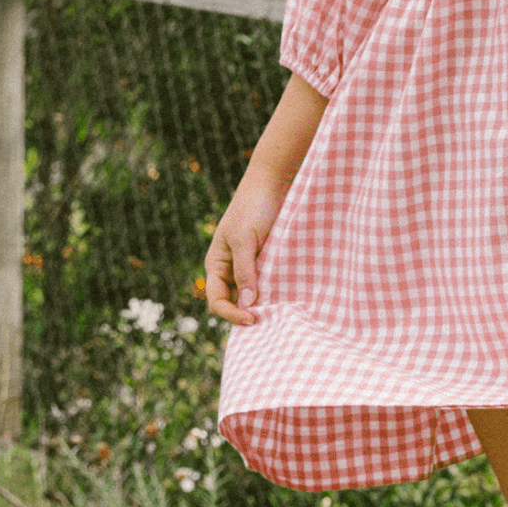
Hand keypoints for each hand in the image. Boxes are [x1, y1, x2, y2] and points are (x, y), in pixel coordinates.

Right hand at [205, 72, 328, 326]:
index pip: (217, 301)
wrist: (273, 182)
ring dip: (264, 306)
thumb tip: (248, 304)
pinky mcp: (267, 259)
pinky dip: (276, 293)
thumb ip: (245, 271)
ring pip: (253, 295)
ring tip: (282, 316)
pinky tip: (290, 299)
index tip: (255, 319)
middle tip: (271, 324)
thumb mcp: (245, 239)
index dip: (232, 314)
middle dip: (248, 314)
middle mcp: (230, 268)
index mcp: (217, 264)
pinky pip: (269, 283)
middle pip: (235, 302)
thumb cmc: (253, 207)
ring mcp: (249, 264)